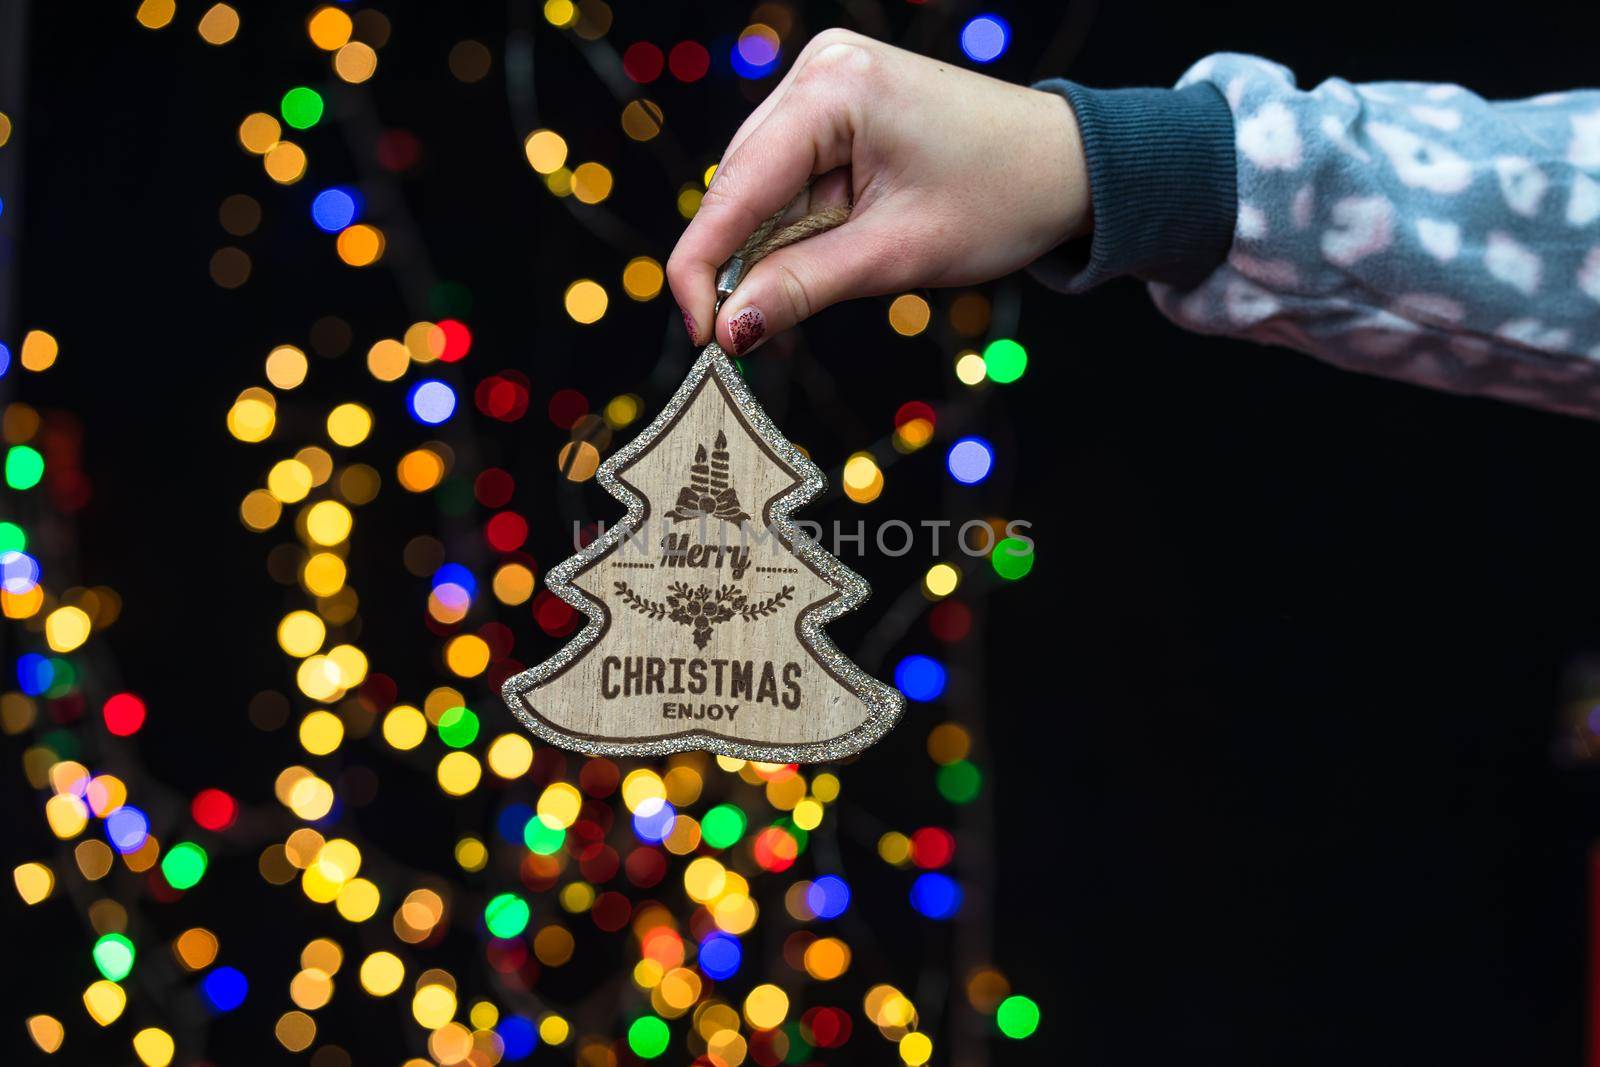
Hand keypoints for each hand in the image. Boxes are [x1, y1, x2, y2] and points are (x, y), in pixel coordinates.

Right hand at [667, 28, 1089, 355]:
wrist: (1070, 166)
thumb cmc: (1001, 200)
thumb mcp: (896, 255)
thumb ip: (801, 287)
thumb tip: (729, 330)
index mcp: (835, 88)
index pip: (736, 188)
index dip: (704, 267)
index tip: (700, 334)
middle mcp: (820, 67)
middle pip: (743, 184)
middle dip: (748, 260)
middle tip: (755, 333)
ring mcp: (828, 77)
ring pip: (764, 184)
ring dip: (781, 243)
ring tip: (841, 273)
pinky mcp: (839, 98)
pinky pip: (793, 172)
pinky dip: (804, 221)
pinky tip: (840, 245)